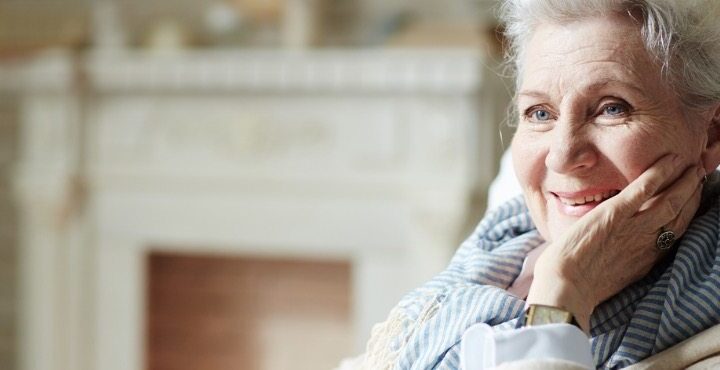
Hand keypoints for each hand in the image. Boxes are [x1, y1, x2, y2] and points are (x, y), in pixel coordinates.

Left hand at [526, 154, 705, 331]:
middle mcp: (646, 242)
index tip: (694, 196)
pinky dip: (659, 173)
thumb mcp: (611, 274)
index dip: (688, 211)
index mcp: (647, 258)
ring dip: (685, 181)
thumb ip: (622, 259)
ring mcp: (632, 228)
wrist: (565, 288)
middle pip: (680, 214)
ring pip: (670, 200)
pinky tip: (670, 160)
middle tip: (700, 175)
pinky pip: (643, 190)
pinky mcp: (614, 215)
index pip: (675, 230)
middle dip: (693, 193)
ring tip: (693, 166)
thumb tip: (618, 248)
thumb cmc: (577, 285)